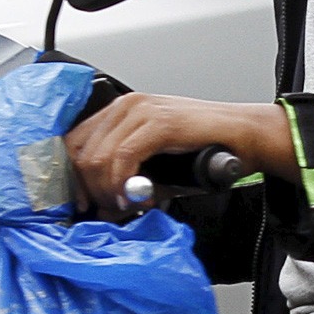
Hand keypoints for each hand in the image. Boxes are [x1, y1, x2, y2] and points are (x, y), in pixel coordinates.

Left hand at [63, 93, 296, 212]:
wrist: (243, 137)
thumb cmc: (204, 148)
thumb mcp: (154, 161)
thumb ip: (125, 175)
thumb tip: (101, 204)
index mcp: (120, 111)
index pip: (73, 142)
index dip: (70, 177)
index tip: (80, 202)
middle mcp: (126, 105)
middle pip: (80, 152)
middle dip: (89, 188)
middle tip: (109, 208)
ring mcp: (142, 110)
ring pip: (98, 156)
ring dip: (108, 190)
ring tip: (127, 204)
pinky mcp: (159, 122)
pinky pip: (123, 157)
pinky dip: (125, 183)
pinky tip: (140, 195)